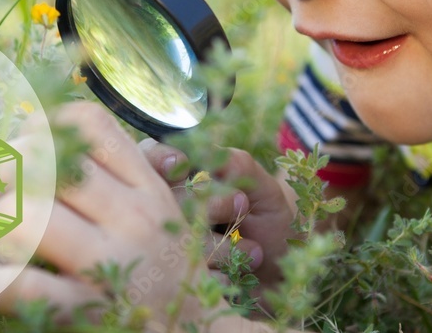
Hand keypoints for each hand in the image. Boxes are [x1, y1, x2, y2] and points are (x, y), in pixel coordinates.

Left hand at [0, 103, 227, 327]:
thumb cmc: (167, 268)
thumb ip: (118, 177)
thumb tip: (42, 141)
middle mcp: (130, 218)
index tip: (26, 142)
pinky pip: (23, 285)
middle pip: (47, 164)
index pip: (89, 126)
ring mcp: (107, 264)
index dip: (43, 125)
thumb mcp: (161, 211)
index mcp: (146, 187)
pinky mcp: (85, 311)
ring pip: (28, 216)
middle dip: (6, 172)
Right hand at [140, 140, 299, 290]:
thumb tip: (208, 153)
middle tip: (242, 204)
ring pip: (176, 239)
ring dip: (222, 245)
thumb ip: (237, 166)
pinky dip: (219, 272)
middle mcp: (166, 211)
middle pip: (166, 199)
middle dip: (210, 202)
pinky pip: (187, 272)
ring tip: (254, 250)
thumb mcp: (263, 190)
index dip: (161, 159)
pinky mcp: (178, 278)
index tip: (180, 165)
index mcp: (180, 180)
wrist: (280, 274)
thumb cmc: (268, 222)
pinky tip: (239, 273)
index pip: (151, 158)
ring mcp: (168, 246)